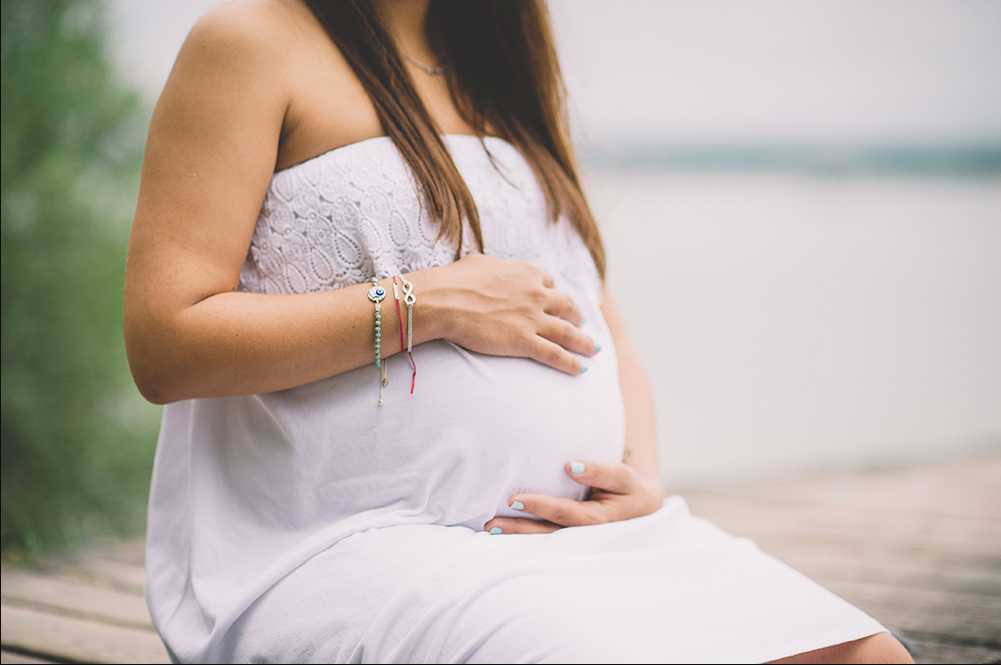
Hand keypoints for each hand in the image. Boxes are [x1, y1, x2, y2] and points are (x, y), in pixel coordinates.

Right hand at [431, 254, 597, 374]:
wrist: (444, 301)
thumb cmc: (455, 280)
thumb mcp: (480, 263)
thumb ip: (496, 269)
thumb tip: (493, 270)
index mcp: (527, 272)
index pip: (549, 282)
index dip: (553, 292)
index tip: (554, 300)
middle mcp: (536, 294)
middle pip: (566, 305)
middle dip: (575, 315)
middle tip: (579, 322)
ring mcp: (533, 319)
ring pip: (568, 332)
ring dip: (583, 341)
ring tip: (592, 349)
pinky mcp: (525, 341)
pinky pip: (555, 354)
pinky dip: (571, 362)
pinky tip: (580, 368)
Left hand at [483, 460, 664, 533]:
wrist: (639, 506)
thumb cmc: (629, 487)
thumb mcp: (623, 477)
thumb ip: (601, 471)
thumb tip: (571, 466)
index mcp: (601, 520)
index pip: (567, 514)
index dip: (542, 507)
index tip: (515, 500)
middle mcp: (586, 535)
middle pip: (549, 533)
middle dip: (520, 530)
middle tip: (492, 523)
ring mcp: (575, 539)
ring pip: (544, 539)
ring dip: (517, 535)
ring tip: (490, 528)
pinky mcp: (566, 535)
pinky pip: (543, 536)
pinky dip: (522, 535)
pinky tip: (499, 531)